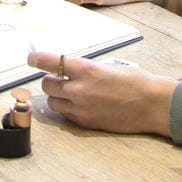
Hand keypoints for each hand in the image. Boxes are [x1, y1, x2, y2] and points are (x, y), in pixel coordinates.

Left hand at [28, 51, 174, 135]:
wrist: (151, 104)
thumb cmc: (134, 80)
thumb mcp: (108, 67)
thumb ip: (85, 69)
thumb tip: (69, 70)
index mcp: (86, 70)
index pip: (51, 62)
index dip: (37, 59)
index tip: (31, 58)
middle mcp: (79, 89)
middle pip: (47, 84)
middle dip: (50, 80)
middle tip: (58, 78)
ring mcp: (81, 108)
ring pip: (53, 102)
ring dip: (57, 96)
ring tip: (70, 92)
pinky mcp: (85, 123)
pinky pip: (66, 115)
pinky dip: (68, 109)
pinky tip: (81, 104)